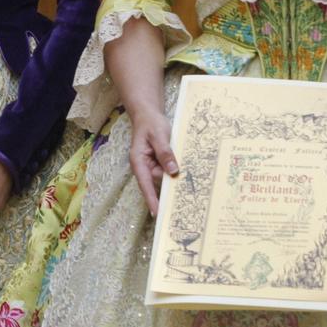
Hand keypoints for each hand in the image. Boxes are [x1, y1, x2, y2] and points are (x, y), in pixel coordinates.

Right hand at [126, 103, 178, 217]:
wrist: (148, 114)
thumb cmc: (150, 123)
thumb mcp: (159, 136)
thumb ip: (165, 153)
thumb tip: (173, 172)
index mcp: (139, 162)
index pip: (145, 184)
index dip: (152, 199)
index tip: (158, 213)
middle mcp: (144, 166)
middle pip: (157, 183)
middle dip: (168, 189)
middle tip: (183, 202)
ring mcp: (151, 165)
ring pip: (164, 177)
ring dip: (173, 180)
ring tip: (187, 188)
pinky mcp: (158, 162)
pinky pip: (167, 171)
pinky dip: (174, 173)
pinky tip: (183, 174)